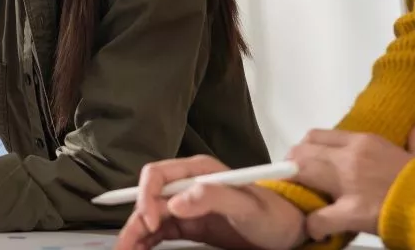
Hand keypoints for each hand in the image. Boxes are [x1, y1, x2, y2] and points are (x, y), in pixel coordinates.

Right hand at [115, 156, 306, 249]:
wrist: (288, 232)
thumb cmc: (273, 215)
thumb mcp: (247, 205)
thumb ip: (214, 197)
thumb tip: (177, 201)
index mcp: (199, 171)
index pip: (158, 175)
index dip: (147, 196)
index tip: (151, 221)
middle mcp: (188, 185)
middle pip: (148, 198)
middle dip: (134, 220)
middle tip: (125, 246)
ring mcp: (186, 205)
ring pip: (149, 216)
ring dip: (135, 232)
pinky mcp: (188, 224)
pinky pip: (159, 231)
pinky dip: (145, 240)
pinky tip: (138, 249)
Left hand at [286, 123, 414, 241]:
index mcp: (365, 142)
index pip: (320, 136)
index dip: (306, 148)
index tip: (307, 159)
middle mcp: (350, 157)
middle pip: (303, 152)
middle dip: (293, 165)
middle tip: (295, 180)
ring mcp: (347, 183)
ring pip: (303, 174)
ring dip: (296, 187)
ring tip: (300, 199)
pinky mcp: (351, 211)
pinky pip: (318, 218)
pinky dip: (314, 225)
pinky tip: (316, 229)